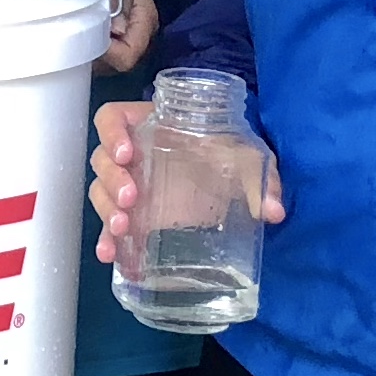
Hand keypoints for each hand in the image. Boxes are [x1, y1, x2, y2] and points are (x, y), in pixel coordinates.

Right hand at [88, 98, 283, 257]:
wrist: (231, 179)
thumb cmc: (231, 153)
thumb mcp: (249, 158)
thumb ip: (262, 178)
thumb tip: (274, 212)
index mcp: (152, 125)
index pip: (113, 118)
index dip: (112, 133)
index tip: (127, 154)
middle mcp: (133, 154)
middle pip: (102, 160)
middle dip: (112, 181)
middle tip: (132, 198)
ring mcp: (130, 185)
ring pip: (101, 192)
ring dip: (106, 210)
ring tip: (123, 229)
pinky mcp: (135, 215)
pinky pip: (110, 225)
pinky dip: (107, 241)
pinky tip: (111, 256)